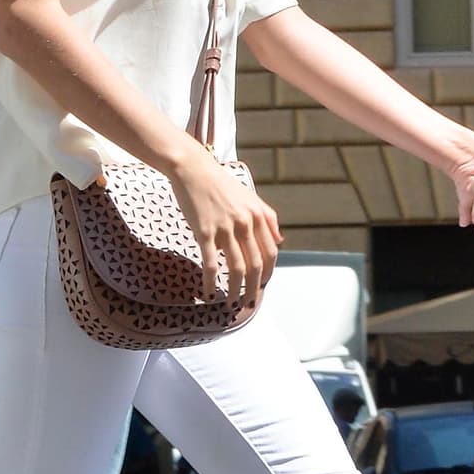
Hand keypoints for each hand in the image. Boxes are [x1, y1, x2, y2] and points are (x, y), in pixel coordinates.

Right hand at [169, 144, 282, 305]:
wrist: (193, 169)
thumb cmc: (220, 184)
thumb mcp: (250, 198)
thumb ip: (268, 219)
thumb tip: (281, 241)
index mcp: (258, 216)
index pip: (271, 253)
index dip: (268, 274)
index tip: (262, 286)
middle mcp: (245, 223)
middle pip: (255, 265)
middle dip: (254, 289)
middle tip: (249, 304)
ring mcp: (225, 228)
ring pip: (236, 268)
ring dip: (234, 291)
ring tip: (231, 304)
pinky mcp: (205, 232)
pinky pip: (210, 264)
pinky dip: (211, 283)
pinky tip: (208, 293)